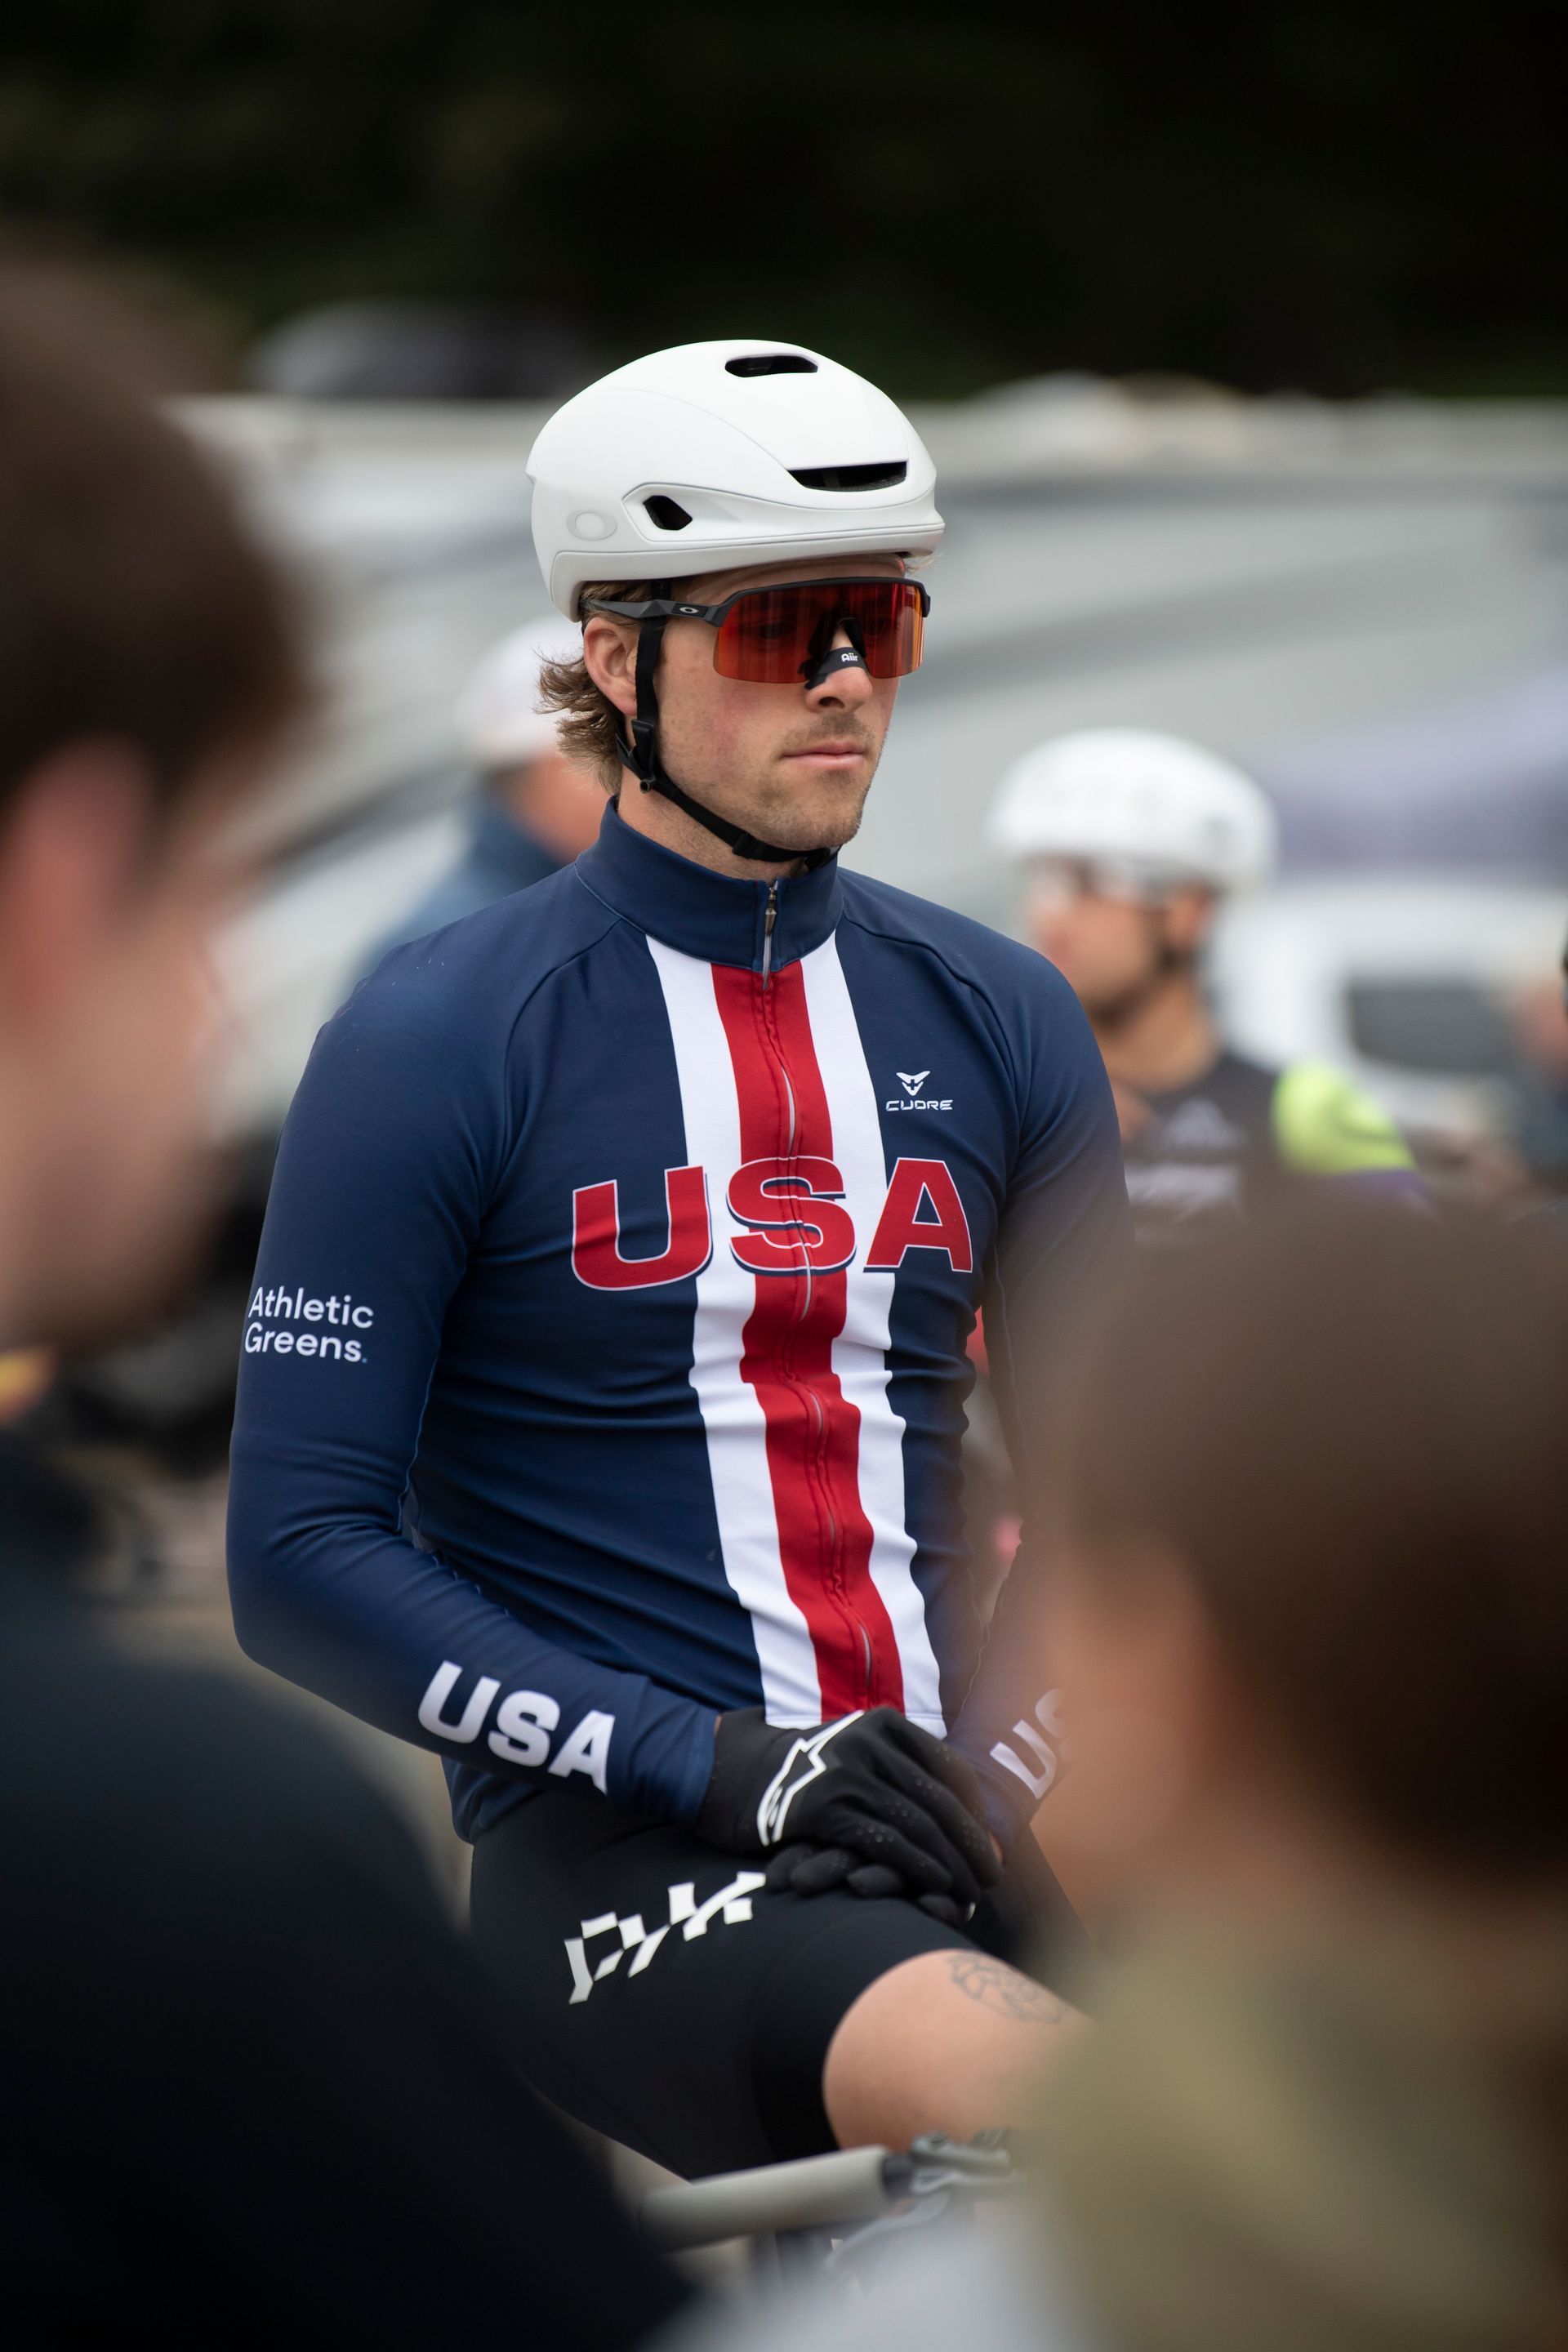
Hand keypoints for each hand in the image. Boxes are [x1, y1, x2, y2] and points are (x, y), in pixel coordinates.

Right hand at [695, 1706, 1000, 1910]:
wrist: (730, 1773)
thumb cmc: (800, 1772)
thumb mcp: (852, 1750)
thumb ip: (896, 1767)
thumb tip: (957, 1805)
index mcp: (883, 1723)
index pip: (949, 1768)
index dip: (975, 1810)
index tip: (989, 1843)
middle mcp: (869, 1741)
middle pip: (940, 1799)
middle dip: (973, 1843)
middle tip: (993, 1877)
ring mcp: (846, 1772)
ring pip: (918, 1824)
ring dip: (953, 1863)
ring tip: (972, 1891)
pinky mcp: (825, 1807)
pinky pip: (886, 1842)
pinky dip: (918, 1868)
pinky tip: (936, 1887)